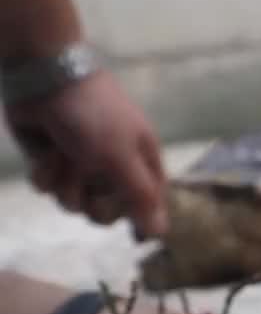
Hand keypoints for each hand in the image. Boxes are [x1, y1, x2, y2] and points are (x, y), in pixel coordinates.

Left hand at [5, 70, 168, 237]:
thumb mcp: (122, 158)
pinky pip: (48, 189)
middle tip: (89, 181)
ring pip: (73, 203)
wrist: (46, 80)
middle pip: (106, 212)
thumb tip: (161, 233)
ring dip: (65, 182)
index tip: (127, 222)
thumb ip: (141, 197)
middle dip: (93, 200)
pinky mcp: (51, 164)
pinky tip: (46, 153)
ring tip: (63, 156)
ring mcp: (80, 167)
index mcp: (140, 164)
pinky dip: (44, 173)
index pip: (148, 204)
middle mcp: (112, 169)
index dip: (137, 215)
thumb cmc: (95, 116)